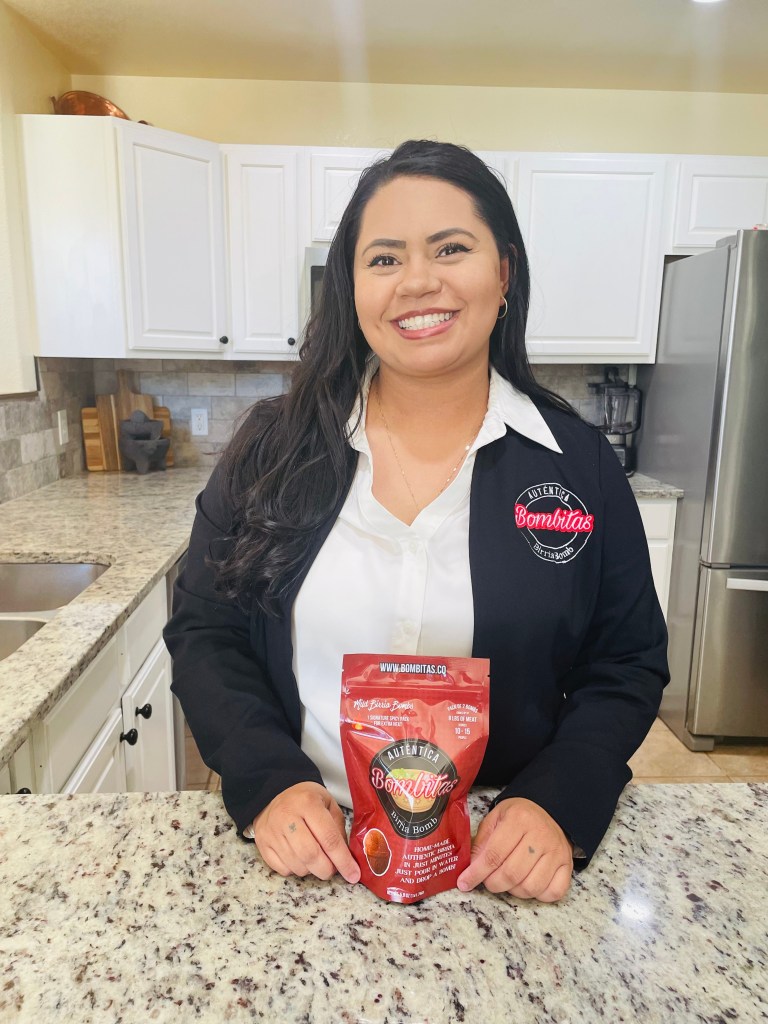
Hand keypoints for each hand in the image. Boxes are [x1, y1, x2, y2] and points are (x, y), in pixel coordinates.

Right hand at [252, 781, 360, 884]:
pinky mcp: (262, 844)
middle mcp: (287, 816)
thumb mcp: (328, 804)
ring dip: (312, 870)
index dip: (343, 860)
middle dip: (327, 869)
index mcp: (308, 803)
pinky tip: (299, 857)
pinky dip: (296, 870)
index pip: (329, 838)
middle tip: (333, 868)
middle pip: (311, 855)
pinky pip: (283, 869)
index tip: (353, 874)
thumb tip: (347, 858)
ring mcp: (272, 831)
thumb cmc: (306, 800)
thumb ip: (338, 829)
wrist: (274, 794)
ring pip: (297, 866)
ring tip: (316, 860)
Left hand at [456, 797, 572, 902]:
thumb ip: (482, 842)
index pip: (494, 854)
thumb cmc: (518, 817)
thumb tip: (470, 869)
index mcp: (518, 819)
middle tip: (488, 881)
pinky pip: (553, 892)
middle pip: (512, 874)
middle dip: (493, 884)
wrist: (549, 810)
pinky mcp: (568, 865)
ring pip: (531, 887)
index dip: (477, 873)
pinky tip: (528, 883)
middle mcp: (540, 835)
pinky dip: (538, 895)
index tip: (464, 883)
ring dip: (514, 891)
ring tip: (507, 881)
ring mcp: (557, 851)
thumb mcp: (495, 819)